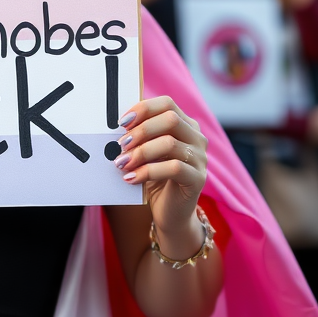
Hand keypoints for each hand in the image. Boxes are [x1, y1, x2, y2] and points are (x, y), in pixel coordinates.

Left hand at [113, 96, 206, 251]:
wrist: (170, 212)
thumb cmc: (155, 177)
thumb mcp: (147, 152)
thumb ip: (139, 136)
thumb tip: (117, 125)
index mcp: (186, 125)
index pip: (167, 104)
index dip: (143, 109)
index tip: (122, 122)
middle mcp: (197, 138)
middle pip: (170, 119)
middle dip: (141, 130)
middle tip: (121, 144)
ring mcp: (200, 158)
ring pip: (170, 143)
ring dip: (141, 152)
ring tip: (122, 163)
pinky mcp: (198, 179)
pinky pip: (174, 168)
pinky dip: (147, 171)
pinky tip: (131, 178)